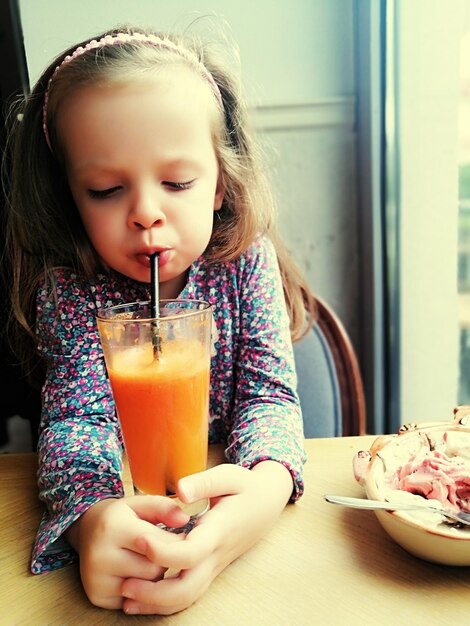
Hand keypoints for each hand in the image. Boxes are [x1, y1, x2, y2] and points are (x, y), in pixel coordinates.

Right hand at [66, 495, 188, 608]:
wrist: (87, 530)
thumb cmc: (120, 517)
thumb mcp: (141, 503)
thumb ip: (164, 508)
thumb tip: (184, 520)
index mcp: (113, 527)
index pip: (160, 544)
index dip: (176, 542)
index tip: (181, 537)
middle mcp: (100, 555)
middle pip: (154, 569)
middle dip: (164, 560)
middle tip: (158, 548)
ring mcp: (96, 579)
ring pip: (147, 586)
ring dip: (154, 576)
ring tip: (145, 559)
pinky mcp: (97, 596)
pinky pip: (135, 600)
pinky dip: (141, 589)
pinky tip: (134, 572)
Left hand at [121, 460, 293, 614]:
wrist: (267, 503)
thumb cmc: (246, 487)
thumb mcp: (228, 475)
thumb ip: (203, 482)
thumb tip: (180, 490)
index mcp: (218, 530)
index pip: (191, 553)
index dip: (164, 551)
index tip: (141, 539)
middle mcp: (215, 554)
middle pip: (188, 589)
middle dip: (155, 593)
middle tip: (124, 585)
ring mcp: (213, 565)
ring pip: (188, 597)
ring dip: (157, 603)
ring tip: (125, 597)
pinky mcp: (209, 568)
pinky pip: (189, 593)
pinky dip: (165, 601)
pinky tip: (141, 597)